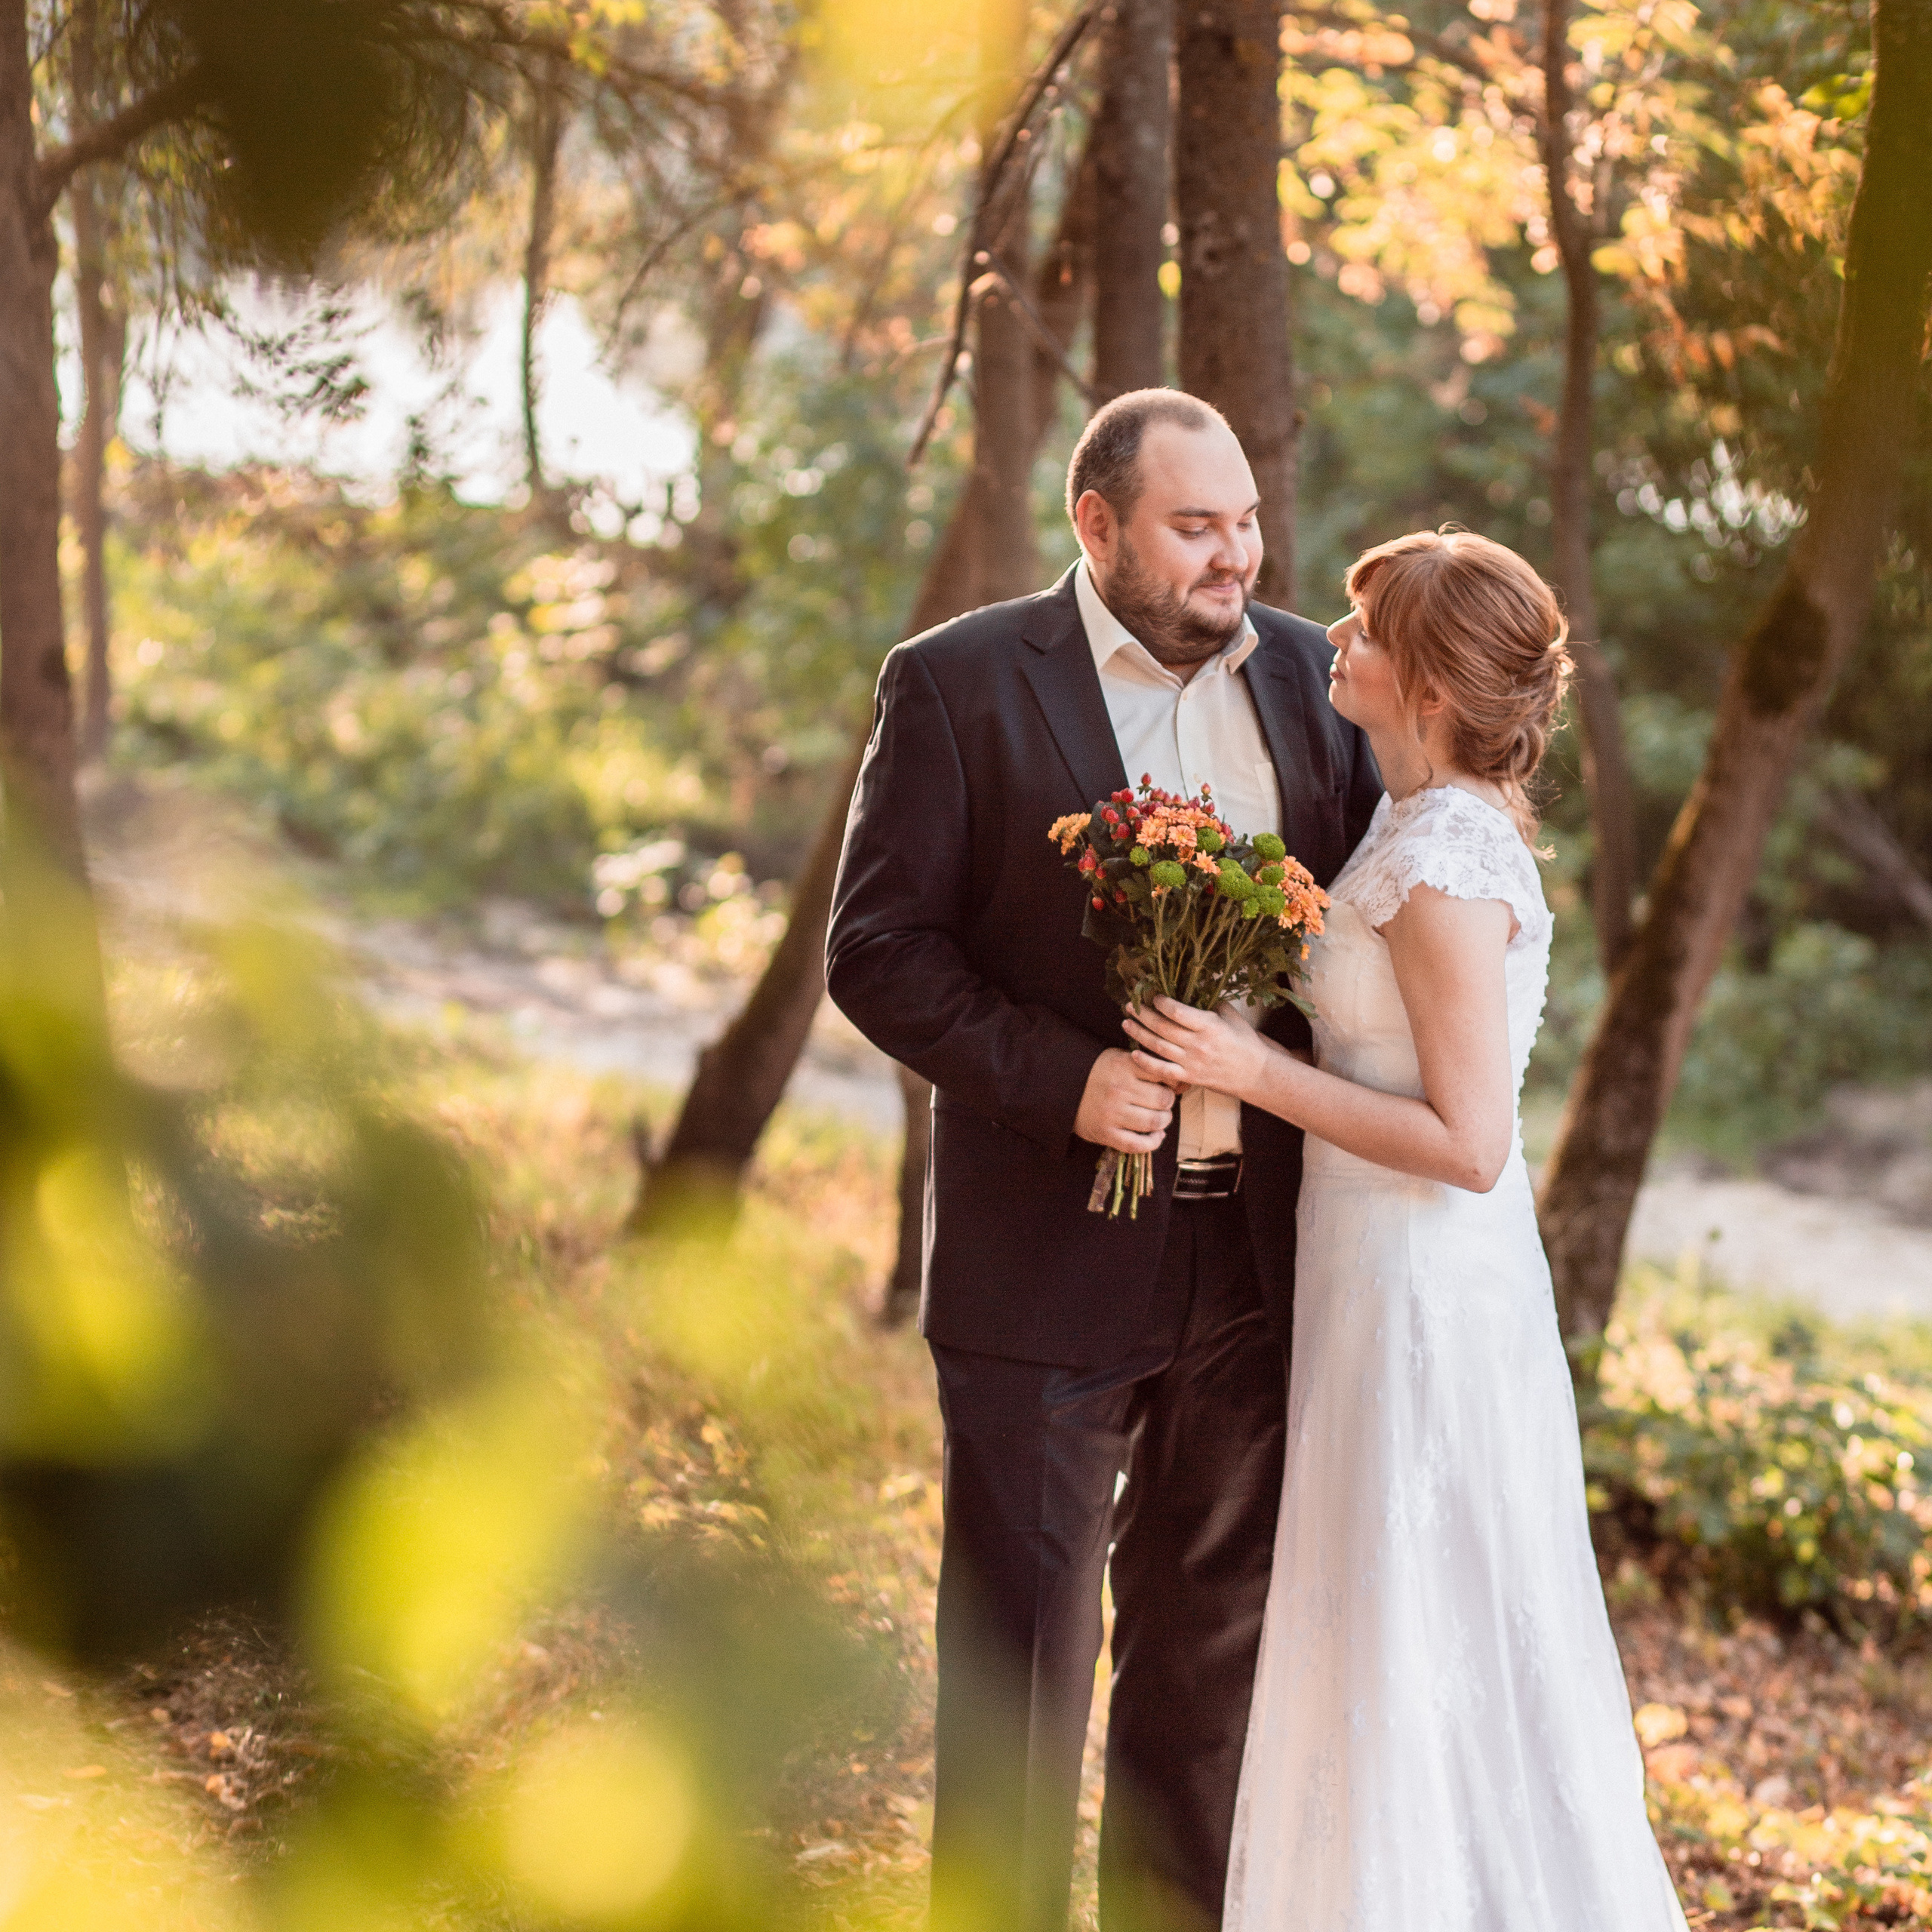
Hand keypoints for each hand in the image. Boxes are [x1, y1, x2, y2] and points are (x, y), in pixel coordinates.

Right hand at [1074, 1047, 1175, 1153]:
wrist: (1063, 1090)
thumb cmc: (1099, 1073)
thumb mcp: (1120, 1059)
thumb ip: (1147, 1066)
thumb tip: (1182, 1082)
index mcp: (1123, 1067)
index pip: (1163, 1074)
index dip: (1171, 1081)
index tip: (1167, 1084)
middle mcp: (1118, 1090)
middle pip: (1163, 1100)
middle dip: (1168, 1102)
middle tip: (1162, 1102)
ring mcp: (1111, 1114)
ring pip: (1154, 1122)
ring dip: (1163, 1121)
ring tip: (1159, 1117)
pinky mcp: (1105, 1134)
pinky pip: (1138, 1145)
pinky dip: (1153, 1142)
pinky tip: (1156, 1136)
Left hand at [1123, 997, 1267, 1100]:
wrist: (1255, 1074)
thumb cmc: (1244, 1041)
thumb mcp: (1231, 1015)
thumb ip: (1211, 1002)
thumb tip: (1191, 985)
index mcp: (1209, 1026)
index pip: (1178, 1012)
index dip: (1161, 1003)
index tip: (1153, 995)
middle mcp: (1198, 1044)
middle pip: (1163, 1028)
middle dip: (1143, 1015)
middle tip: (1130, 1005)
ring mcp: (1192, 1063)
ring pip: (1158, 1047)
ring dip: (1139, 1034)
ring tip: (1126, 1023)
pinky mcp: (1189, 1077)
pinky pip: (1162, 1071)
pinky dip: (1146, 1063)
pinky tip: (1133, 1054)